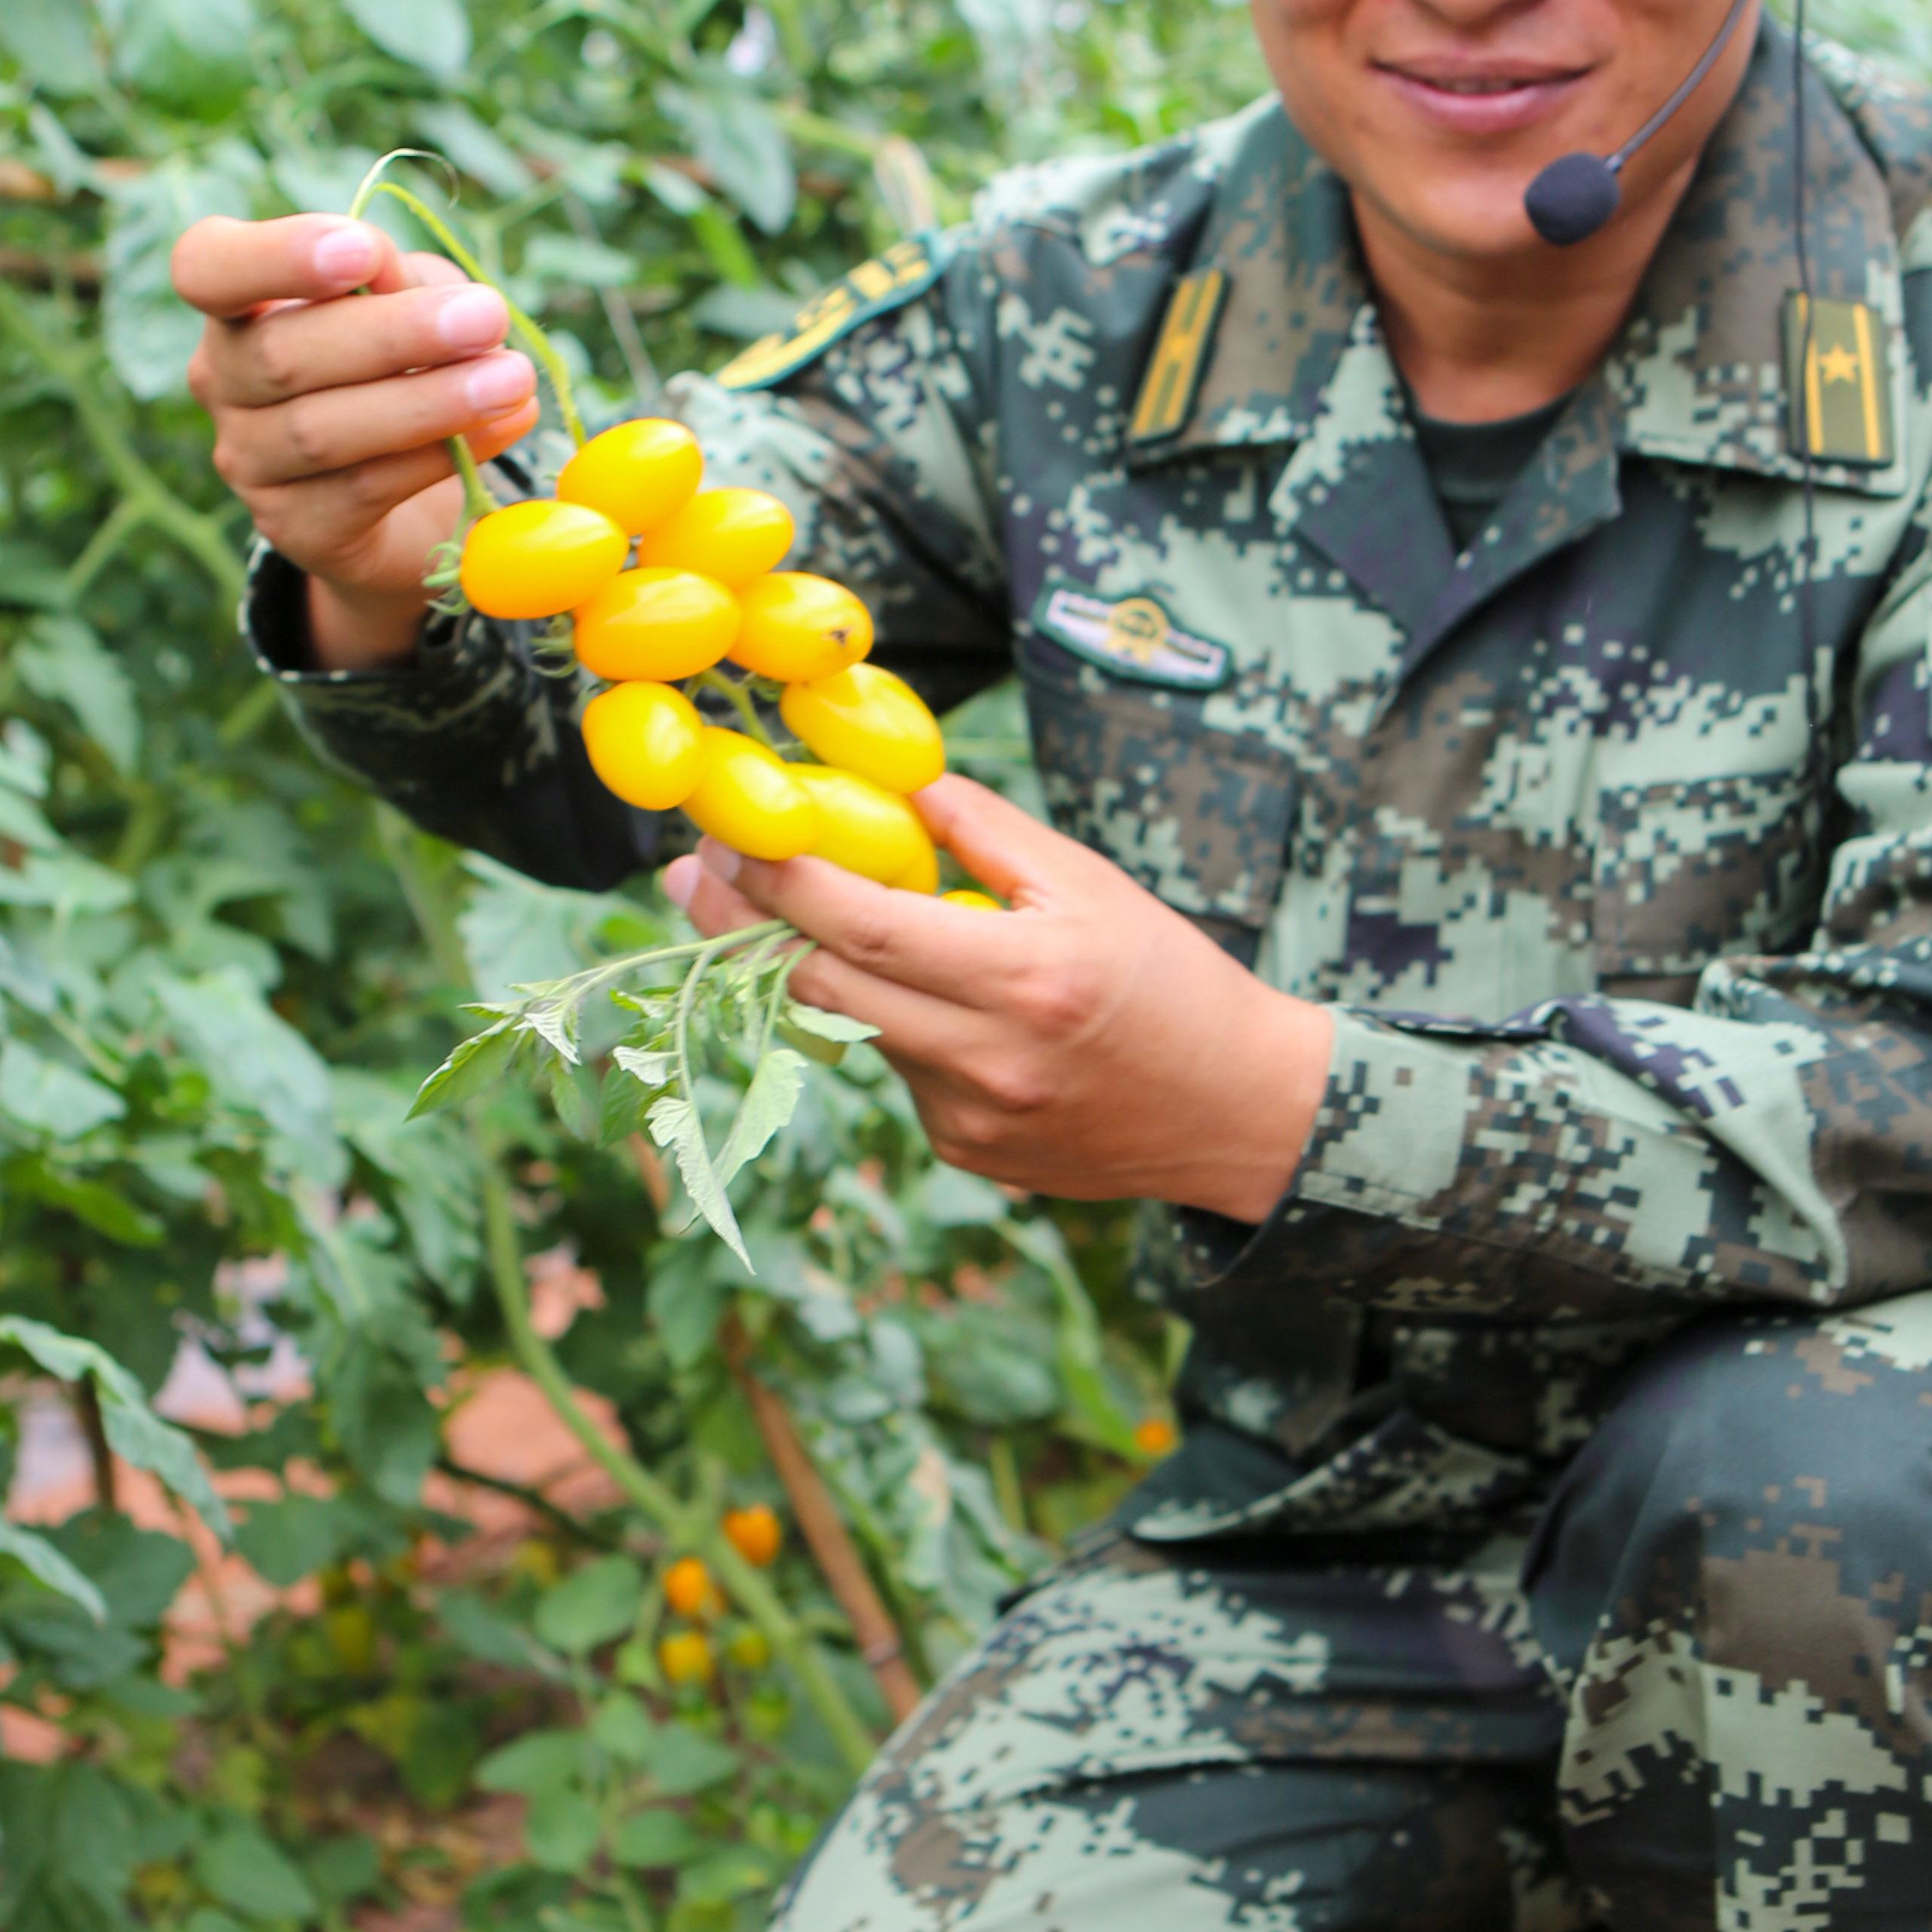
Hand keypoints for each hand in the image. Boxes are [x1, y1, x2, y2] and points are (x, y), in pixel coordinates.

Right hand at [171, 211, 541, 669]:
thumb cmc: (400, 364)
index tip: (362, 249)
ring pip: (322, 431)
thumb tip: (407, 283)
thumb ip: (402, 281)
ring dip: (429, 401)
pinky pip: (365, 488)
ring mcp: (250, 462)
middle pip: (282, 354)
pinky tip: (504, 425)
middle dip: (393, 333)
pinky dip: (441, 453)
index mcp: (236, 305)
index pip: (207, 267)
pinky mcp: (295, 527)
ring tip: (512, 379)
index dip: (277, 255)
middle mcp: (224, 381)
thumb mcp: (407, 299)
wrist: (403, 496)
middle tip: (486, 316)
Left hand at [663, 772, 1332, 1221]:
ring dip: (815, 973)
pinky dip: (888, 1026)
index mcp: (1023, 980)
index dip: (779, 880)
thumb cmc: (1171, 980)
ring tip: (796, 914)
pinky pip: (894, 1073)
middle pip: (819, 991)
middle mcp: (987, 1062)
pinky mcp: (966, 1154)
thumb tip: (892, 777)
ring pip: (850, 1032)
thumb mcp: (1089, 885)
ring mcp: (970, 1121)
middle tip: (693, 876)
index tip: (723, 836)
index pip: (862, 927)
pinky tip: (927, 1001)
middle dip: (742, 928)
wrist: (1238, 1110)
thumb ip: (983, 832)